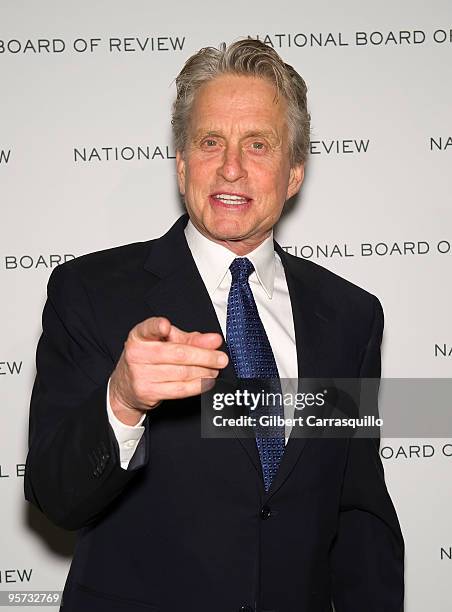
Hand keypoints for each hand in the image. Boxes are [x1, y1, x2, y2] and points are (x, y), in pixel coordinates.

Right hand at [109, 317, 227, 424]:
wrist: (126, 386)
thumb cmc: (150, 359)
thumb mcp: (167, 343)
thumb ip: (192, 340)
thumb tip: (215, 340)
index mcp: (139, 336)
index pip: (147, 328)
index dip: (156, 327)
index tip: (166, 326)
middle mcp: (136, 354)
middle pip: (177, 354)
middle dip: (204, 356)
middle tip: (221, 358)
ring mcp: (140, 374)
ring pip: (181, 373)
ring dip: (204, 372)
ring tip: (215, 369)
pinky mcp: (147, 392)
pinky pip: (179, 389)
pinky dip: (197, 385)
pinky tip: (207, 381)